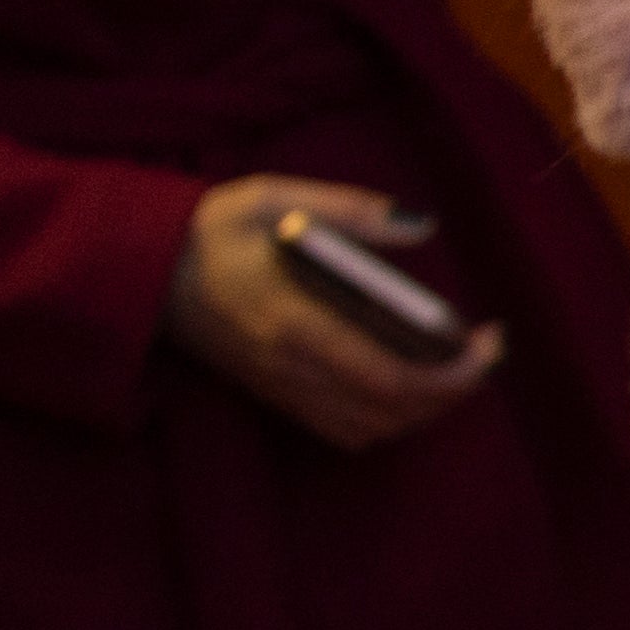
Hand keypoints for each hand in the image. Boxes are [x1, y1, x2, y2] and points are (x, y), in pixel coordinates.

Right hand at [166, 182, 502, 450]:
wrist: (140, 268)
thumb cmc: (209, 229)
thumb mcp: (274, 198)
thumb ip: (350, 210)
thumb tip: (421, 225)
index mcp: (294, 323)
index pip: (391, 376)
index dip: (454, 373)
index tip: (489, 341)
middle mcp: (289, 368)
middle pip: (393, 412)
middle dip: (452, 391)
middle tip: (482, 351)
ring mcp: (280, 387)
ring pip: (372, 430)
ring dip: (422, 410)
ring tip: (451, 367)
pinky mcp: (273, 395)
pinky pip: (342, 431)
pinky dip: (386, 419)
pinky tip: (404, 385)